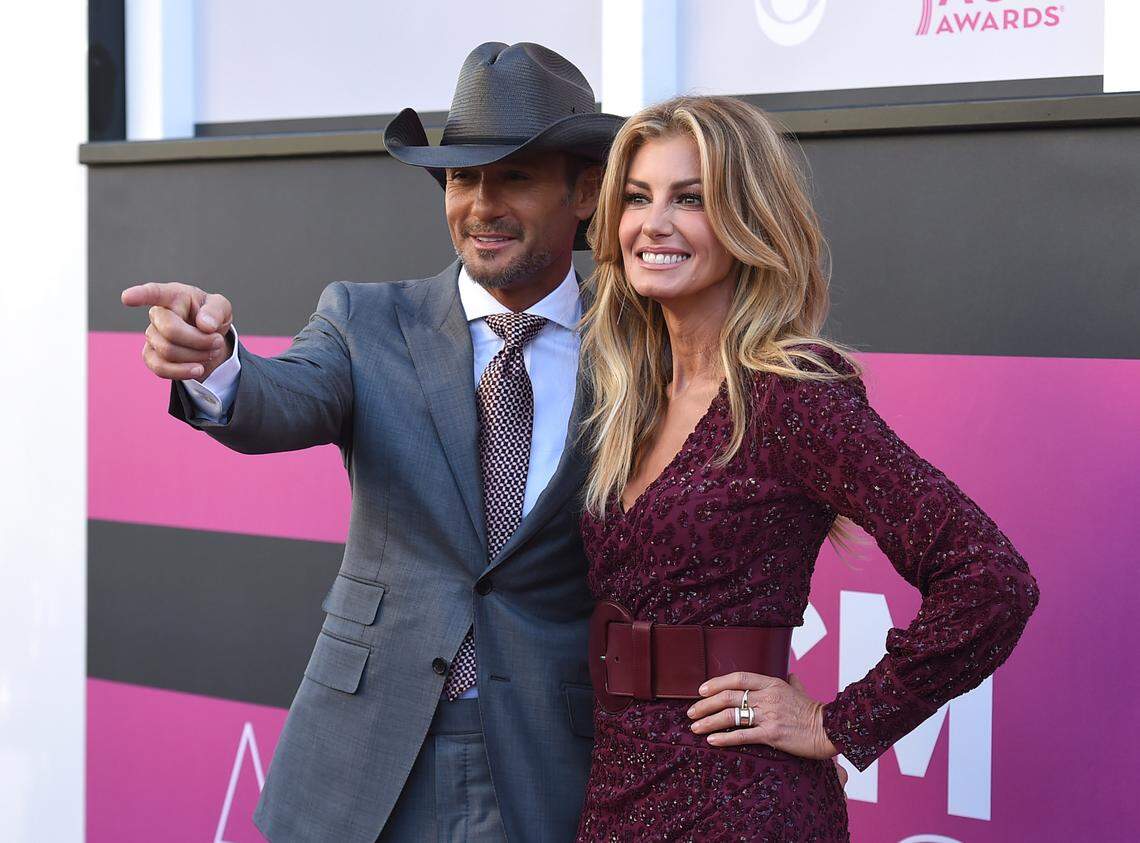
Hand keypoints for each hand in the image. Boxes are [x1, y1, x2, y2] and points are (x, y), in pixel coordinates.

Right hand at [121, 282, 232, 380]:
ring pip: (168, 351)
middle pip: (171, 330)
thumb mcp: (222, 308)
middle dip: (200, 341)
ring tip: (211, 351)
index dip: (140, 295)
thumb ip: (216, 311)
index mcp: (173, 296)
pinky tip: (198, 368)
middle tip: (218, 341)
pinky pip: (161, 369)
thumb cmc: (211, 317)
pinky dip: (184, 372)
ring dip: (197, 356)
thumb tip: (205, 325)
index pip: (154, 293)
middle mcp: (158, 314)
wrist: (209, 339)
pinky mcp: (151, 356)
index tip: (127, 297)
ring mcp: (152, 335)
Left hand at [687, 672, 838, 761]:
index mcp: (772, 683)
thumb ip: (792, 682)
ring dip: (709, 722)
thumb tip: (791, 673)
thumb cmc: (814, 712)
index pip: (738, 677)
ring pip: (731, 715)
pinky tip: (713, 741)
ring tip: (695, 728)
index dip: (716, 682)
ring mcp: (770, 715)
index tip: (701, 690)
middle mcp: (768, 696)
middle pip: (728, 696)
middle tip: (691, 712)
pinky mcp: (772, 734)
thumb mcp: (800, 690)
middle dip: (705, 705)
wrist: (832, 729)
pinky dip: (724, 738)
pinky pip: (743, 735)